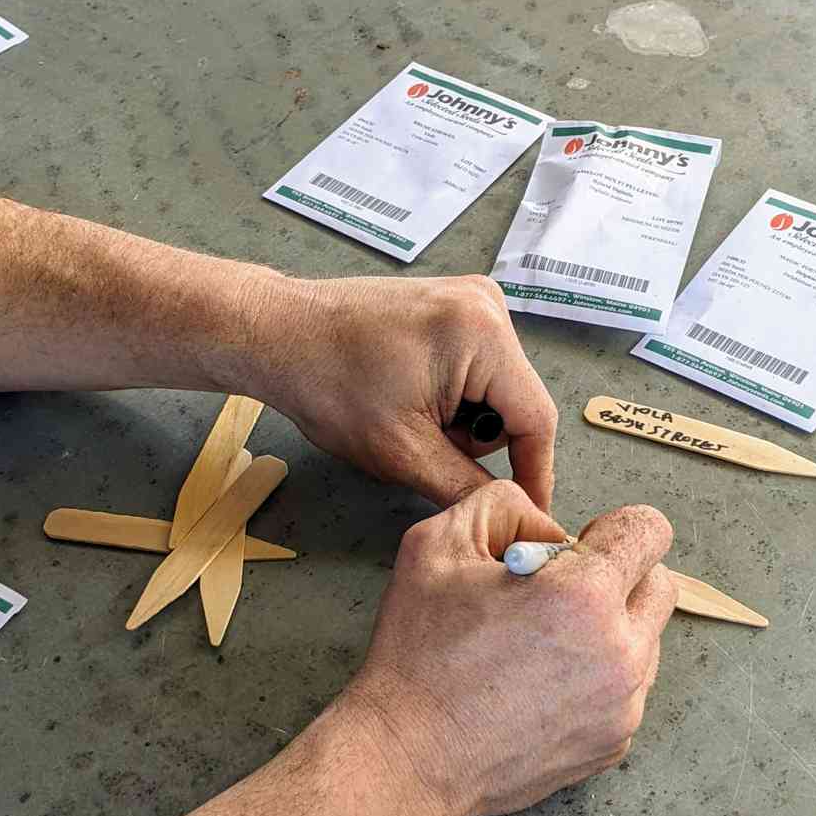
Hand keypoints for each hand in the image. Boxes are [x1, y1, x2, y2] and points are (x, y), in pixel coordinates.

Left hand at [248, 273, 559, 510]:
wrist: (279, 337)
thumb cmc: (326, 381)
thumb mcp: (402, 452)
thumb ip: (464, 486)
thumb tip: (506, 510)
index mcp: (482, 333)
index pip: (536, 418)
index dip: (535, 474)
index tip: (532, 514)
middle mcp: (486, 305)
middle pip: (516, 404)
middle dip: (475, 439)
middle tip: (421, 444)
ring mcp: (469, 301)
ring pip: (495, 391)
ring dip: (458, 420)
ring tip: (404, 414)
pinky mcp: (452, 307)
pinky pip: (475, 371)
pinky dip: (449, 397)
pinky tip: (406, 395)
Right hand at [344, 483, 676, 815]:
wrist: (409, 757)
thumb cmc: (418, 656)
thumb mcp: (437, 545)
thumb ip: (501, 506)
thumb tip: (544, 526)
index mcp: (584, 596)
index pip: (650, 531)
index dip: (609, 529)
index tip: (572, 551)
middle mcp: (620, 653)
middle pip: (659, 586)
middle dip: (618, 578)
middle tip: (556, 596)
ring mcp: (622, 706)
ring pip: (646, 642)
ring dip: (609, 631)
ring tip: (542, 647)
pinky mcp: (612, 744)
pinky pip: (627, 693)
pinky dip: (597, 681)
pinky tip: (540, 687)